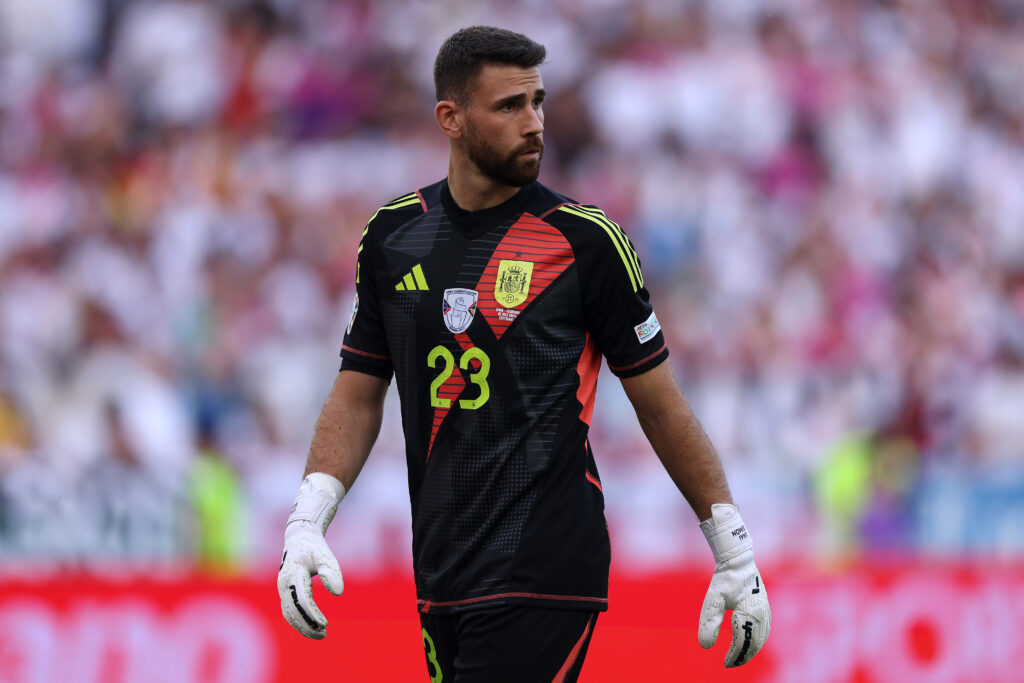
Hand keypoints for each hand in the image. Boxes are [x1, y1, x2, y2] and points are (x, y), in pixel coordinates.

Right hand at [277, 520, 343, 638]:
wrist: (299, 538)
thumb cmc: (315, 548)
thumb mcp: (327, 558)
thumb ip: (332, 573)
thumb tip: (338, 593)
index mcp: (294, 573)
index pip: (301, 600)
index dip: (312, 615)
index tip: (325, 624)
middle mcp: (284, 582)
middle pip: (292, 611)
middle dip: (306, 625)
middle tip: (323, 634)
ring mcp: (282, 587)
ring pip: (288, 613)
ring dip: (301, 626)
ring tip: (320, 634)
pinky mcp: (284, 590)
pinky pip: (288, 610)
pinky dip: (298, 621)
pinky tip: (311, 626)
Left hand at [698, 504, 770, 666]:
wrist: (738, 560)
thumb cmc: (724, 579)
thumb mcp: (713, 600)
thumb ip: (710, 623)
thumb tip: (705, 646)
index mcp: (751, 613)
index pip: (743, 642)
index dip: (734, 656)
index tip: (724, 664)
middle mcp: (762, 614)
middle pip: (755, 644)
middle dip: (743, 656)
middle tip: (729, 664)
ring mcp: (766, 611)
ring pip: (761, 638)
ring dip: (751, 650)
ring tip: (737, 657)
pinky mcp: (766, 608)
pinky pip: (764, 631)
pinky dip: (756, 641)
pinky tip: (747, 644)